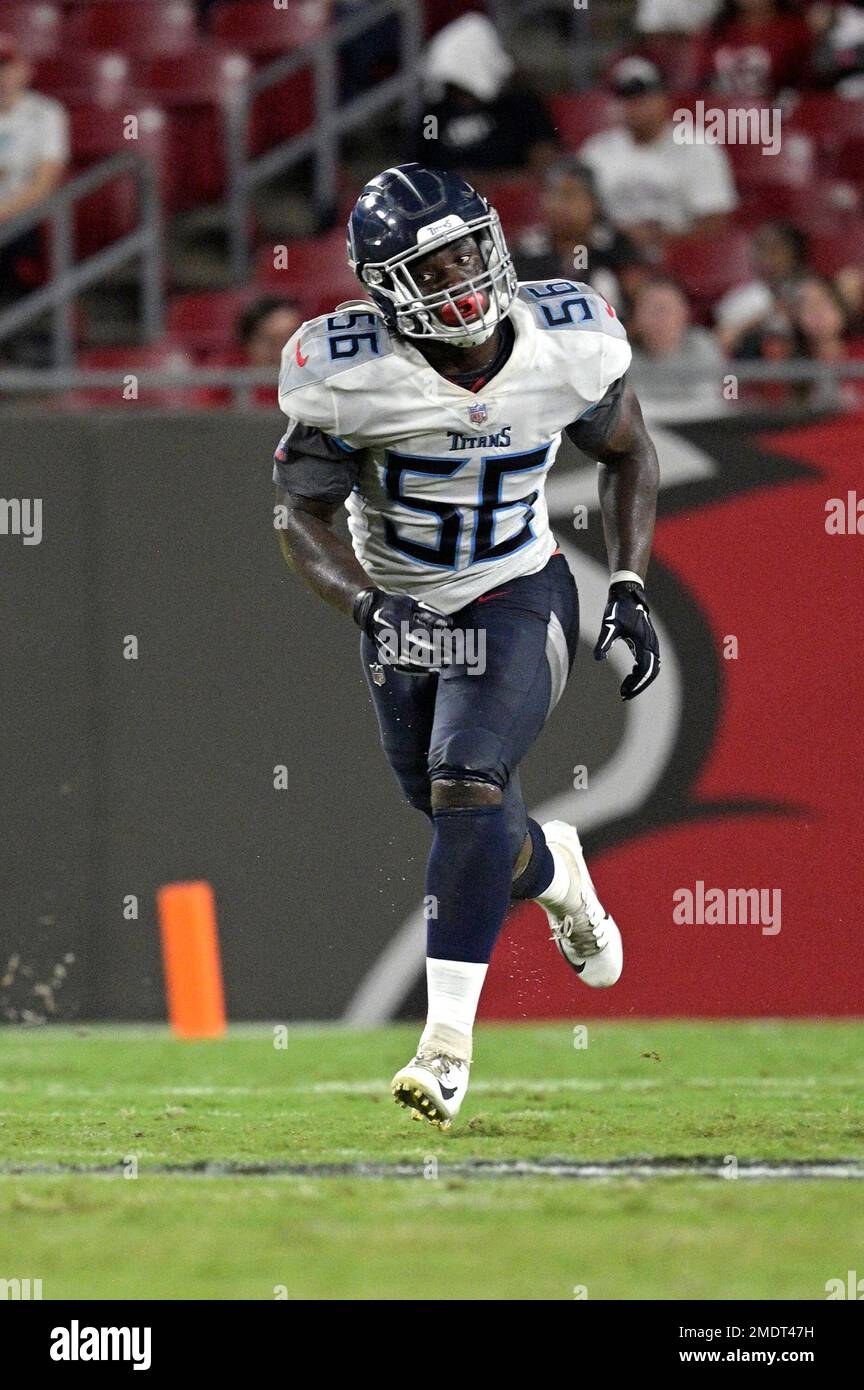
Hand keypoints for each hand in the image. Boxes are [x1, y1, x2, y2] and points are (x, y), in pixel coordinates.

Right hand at [353, 587, 452, 673]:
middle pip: (419, 649)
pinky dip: (420, 669)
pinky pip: (405, 666)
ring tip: (445, 664)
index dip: (440, 641)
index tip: (453, 645)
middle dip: (438, 654)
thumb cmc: (395, 605)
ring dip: (431, 664)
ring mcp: (389, 647)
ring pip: (413, 660)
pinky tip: (433, 670)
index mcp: (400, 620)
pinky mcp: (387, 655)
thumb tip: (450, 624)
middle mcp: (393, 635)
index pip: (425, 634)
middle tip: (452, 657)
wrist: (370, 611)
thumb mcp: (413, 603)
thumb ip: (431, 613)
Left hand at [594, 581, 659, 699]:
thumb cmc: (618, 609)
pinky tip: (629, 676)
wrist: (627, 593)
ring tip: (625, 688)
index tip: (625, 693)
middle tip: (623, 694)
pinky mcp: (647, 642)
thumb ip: (604, 642)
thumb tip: (598, 658)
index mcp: (645, 642)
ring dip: (640, 680)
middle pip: (651, 672)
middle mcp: (651, 644)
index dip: (637, 684)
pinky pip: (648, 662)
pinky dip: (640, 672)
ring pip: (651, 668)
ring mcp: (651, 643)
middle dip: (638, 685)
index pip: (646, 670)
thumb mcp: (609, 625)